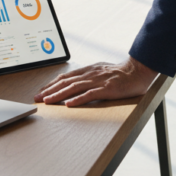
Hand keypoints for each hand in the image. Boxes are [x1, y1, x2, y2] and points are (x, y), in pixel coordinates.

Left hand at [35, 56, 158, 106]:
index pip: (65, 77)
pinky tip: (69, 104)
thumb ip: (89, 76)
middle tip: (37, 99)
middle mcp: (90, 74)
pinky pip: (90, 94)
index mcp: (88, 70)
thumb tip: (76, 83)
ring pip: (74, 88)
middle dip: (50, 91)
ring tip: (47, 101)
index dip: (51, 84)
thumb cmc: (121, 73)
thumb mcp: (101, 71)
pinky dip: (78, 99)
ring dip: (59, 95)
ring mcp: (98, 81)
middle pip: (66, 82)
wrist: (138, 70)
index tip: (41, 92)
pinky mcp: (107, 89)